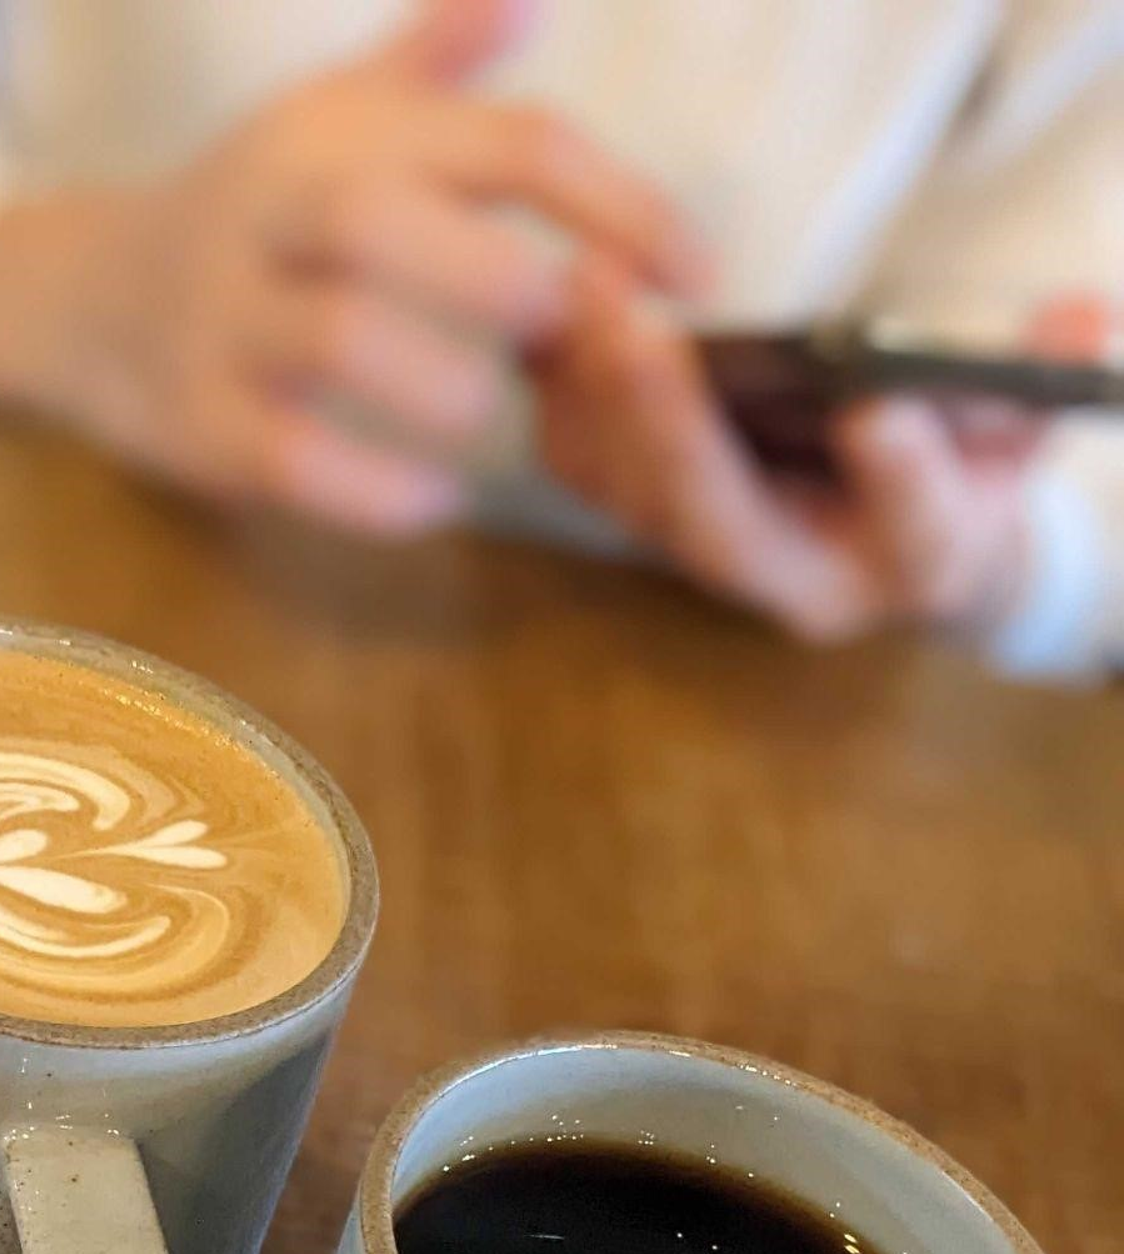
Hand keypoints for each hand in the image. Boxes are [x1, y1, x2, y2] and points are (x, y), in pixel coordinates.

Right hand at [0, 0, 699, 535]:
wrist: (89, 300)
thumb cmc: (256, 212)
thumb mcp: (339, 117)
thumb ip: (440, 65)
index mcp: (344, 135)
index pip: (503, 144)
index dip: (622, 206)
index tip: (701, 275)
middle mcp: (277, 213)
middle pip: (386, 221)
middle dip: (497, 282)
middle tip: (558, 339)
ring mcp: (228, 320)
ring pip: (336, 339)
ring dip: (439, 388)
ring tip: (487, 418)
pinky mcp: (201, 423)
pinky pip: (290, 456)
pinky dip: (375, 488)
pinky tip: (433, 501)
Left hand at [536, 261, 1042, 641]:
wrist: (895, 548)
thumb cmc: (961, 479)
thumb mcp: (1019, 437)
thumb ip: (1038, 384)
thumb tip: (1081, 322)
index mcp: (910, 563)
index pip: (913, 529)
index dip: (902, 475)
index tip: (879, 413)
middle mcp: (799, 582)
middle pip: (729, 530)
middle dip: (683, 435)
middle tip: (645, 337)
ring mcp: (717, 562)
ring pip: (643, 505)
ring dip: (604, 405)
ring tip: (587, 299)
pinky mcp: (659, 526)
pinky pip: (593, 477)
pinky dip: (566, 402)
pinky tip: (554, 321)